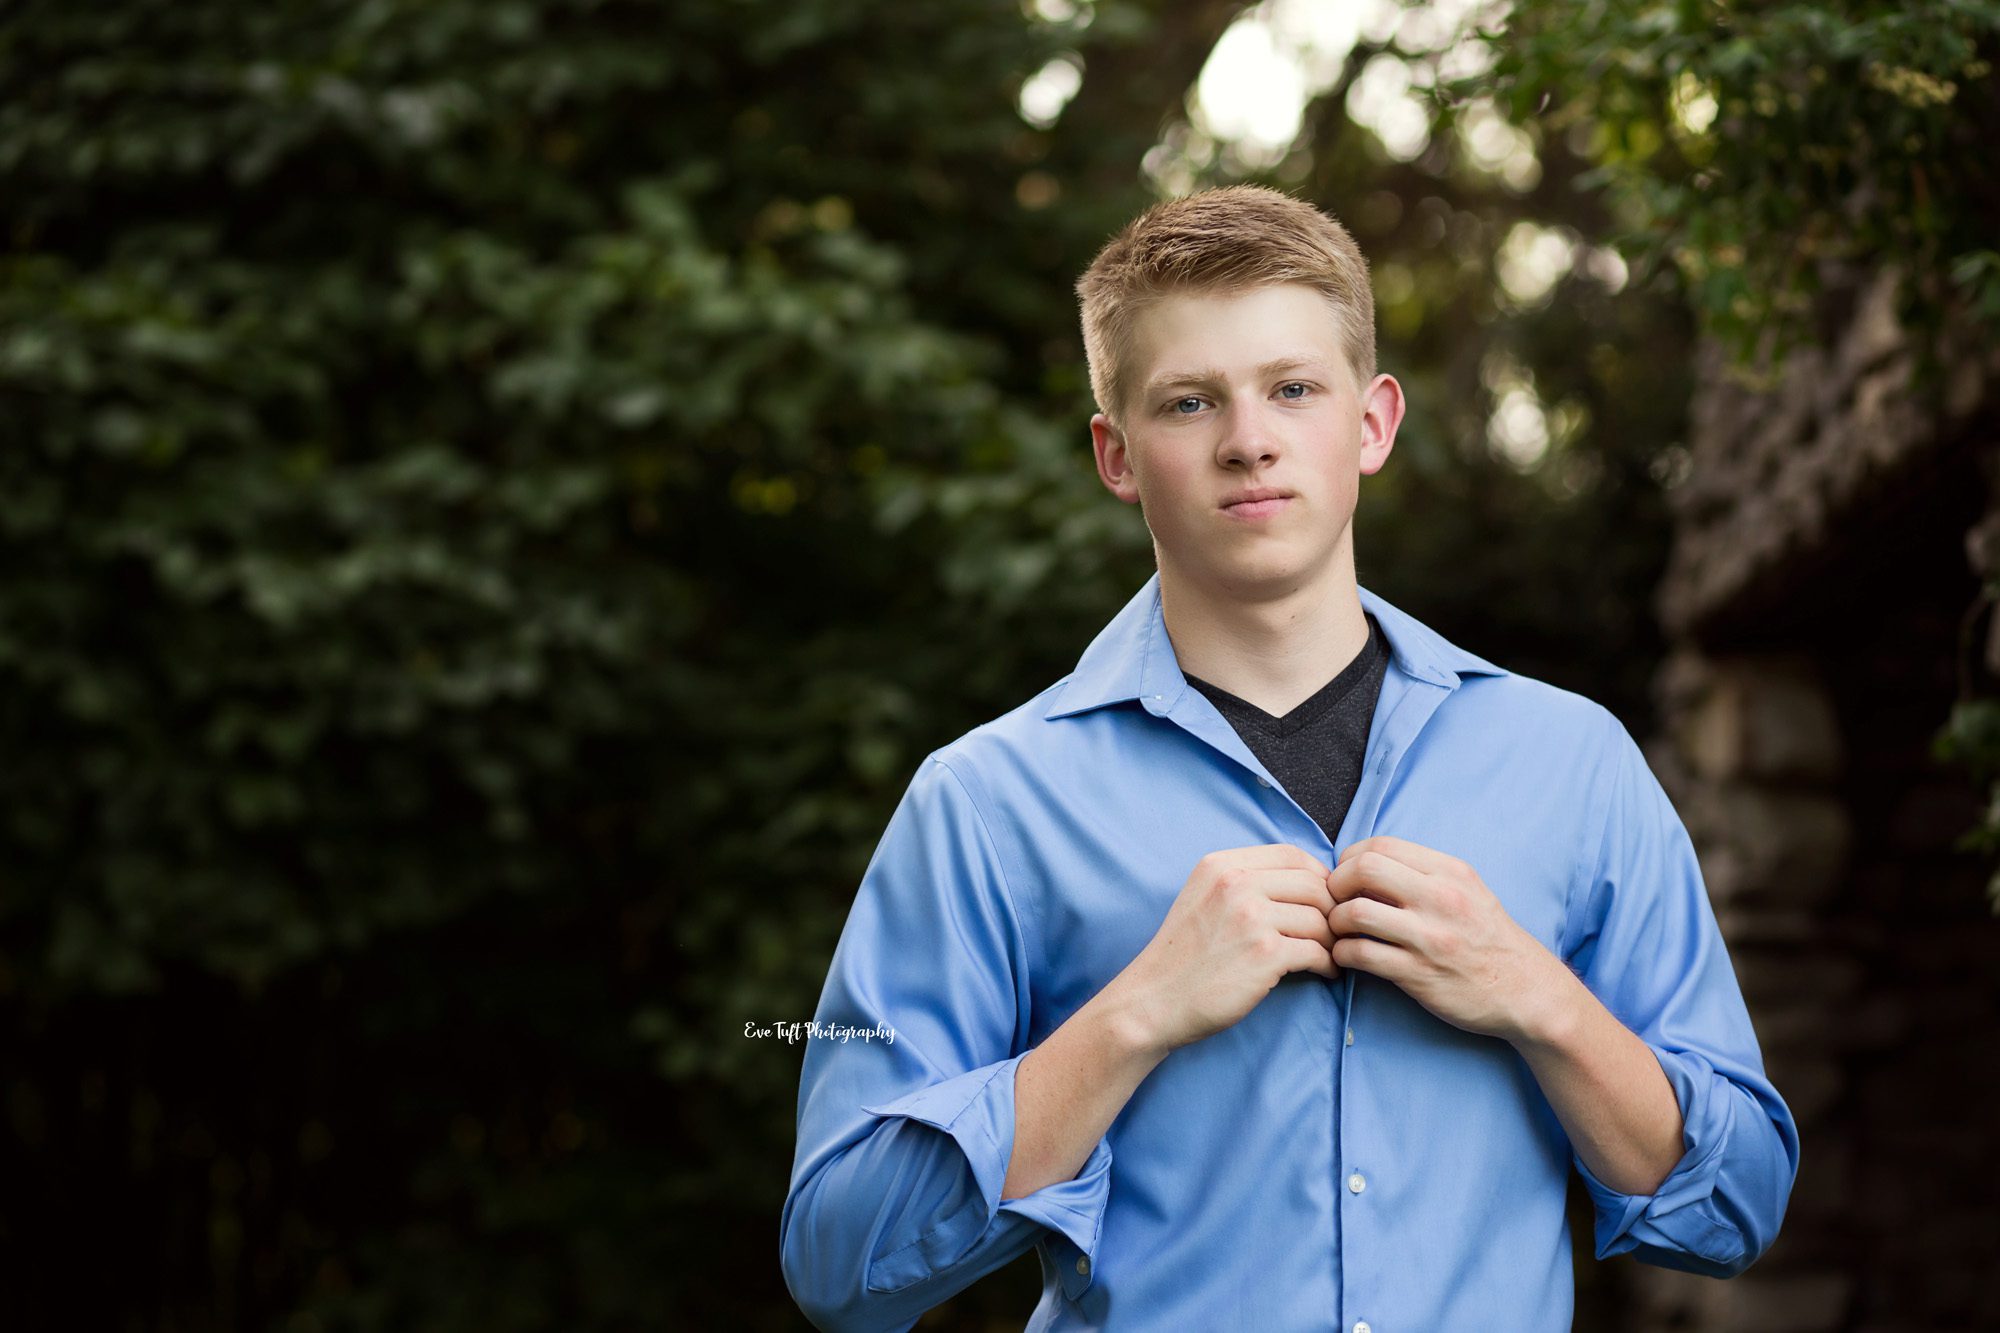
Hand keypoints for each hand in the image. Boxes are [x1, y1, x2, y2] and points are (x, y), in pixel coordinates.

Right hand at [1106, 844, 1338, 1054]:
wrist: (1154, 1000)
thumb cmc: (1183, 955)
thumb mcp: (1202, 896)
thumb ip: (1241, 880)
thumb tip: (1305, 879)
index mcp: (1221, 864)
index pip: (1291, 854)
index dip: (1318, 875)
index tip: (1323, 899)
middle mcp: (1236, 883)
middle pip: (1313, 885)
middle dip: (1330, 910)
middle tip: (1333, 932)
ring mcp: (1251, 918)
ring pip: (1320, 920)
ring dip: (1330, 940)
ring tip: (1328, 954)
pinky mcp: (1264, 955)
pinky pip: (1317, 952)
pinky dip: (1327, 964)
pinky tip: (1324, 972)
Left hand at [1324, 835, 1577, 1043]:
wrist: (1528, 991)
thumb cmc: (1490, 939)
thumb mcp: (1468, 890)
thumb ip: (1425, 874)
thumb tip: (1367, 864)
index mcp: (1450, 872)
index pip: (1381, 846)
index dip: (1350, 859)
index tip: (1346, 877)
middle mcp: (1441, 899)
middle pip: (1363, 870)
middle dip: (1336, 884)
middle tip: (1335, 902)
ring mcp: (1430, 938)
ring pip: (1357, 913)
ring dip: (1336, 922)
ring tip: (1340, 931)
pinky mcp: (1419, 975)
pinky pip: (1362, 955)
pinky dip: (1343, 954)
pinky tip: (1347, 957)